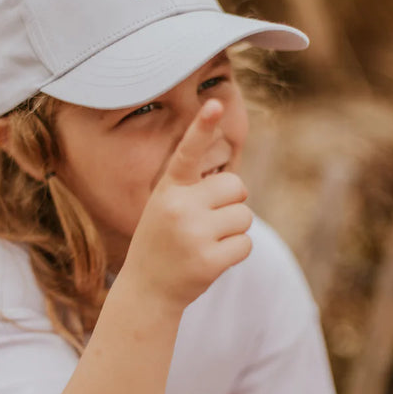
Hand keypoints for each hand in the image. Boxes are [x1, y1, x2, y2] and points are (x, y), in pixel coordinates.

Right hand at [121, 98, 252, 311]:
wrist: (147, 290)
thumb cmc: (163, 241)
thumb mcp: (166, 207)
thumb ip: (195, 190)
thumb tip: (235, 185)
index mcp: (168, 189)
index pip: (188, 152)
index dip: (202, 127)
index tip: (215, 103)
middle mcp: (179, 208)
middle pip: (236, 187)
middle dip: (231, 203)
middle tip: (208, 222)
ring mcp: (194, 235)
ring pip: (244, 217)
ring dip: (233, 230)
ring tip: (206, 242)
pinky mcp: (209, 261)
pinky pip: (246, 244)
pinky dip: (235, 252)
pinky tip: (212, 259)